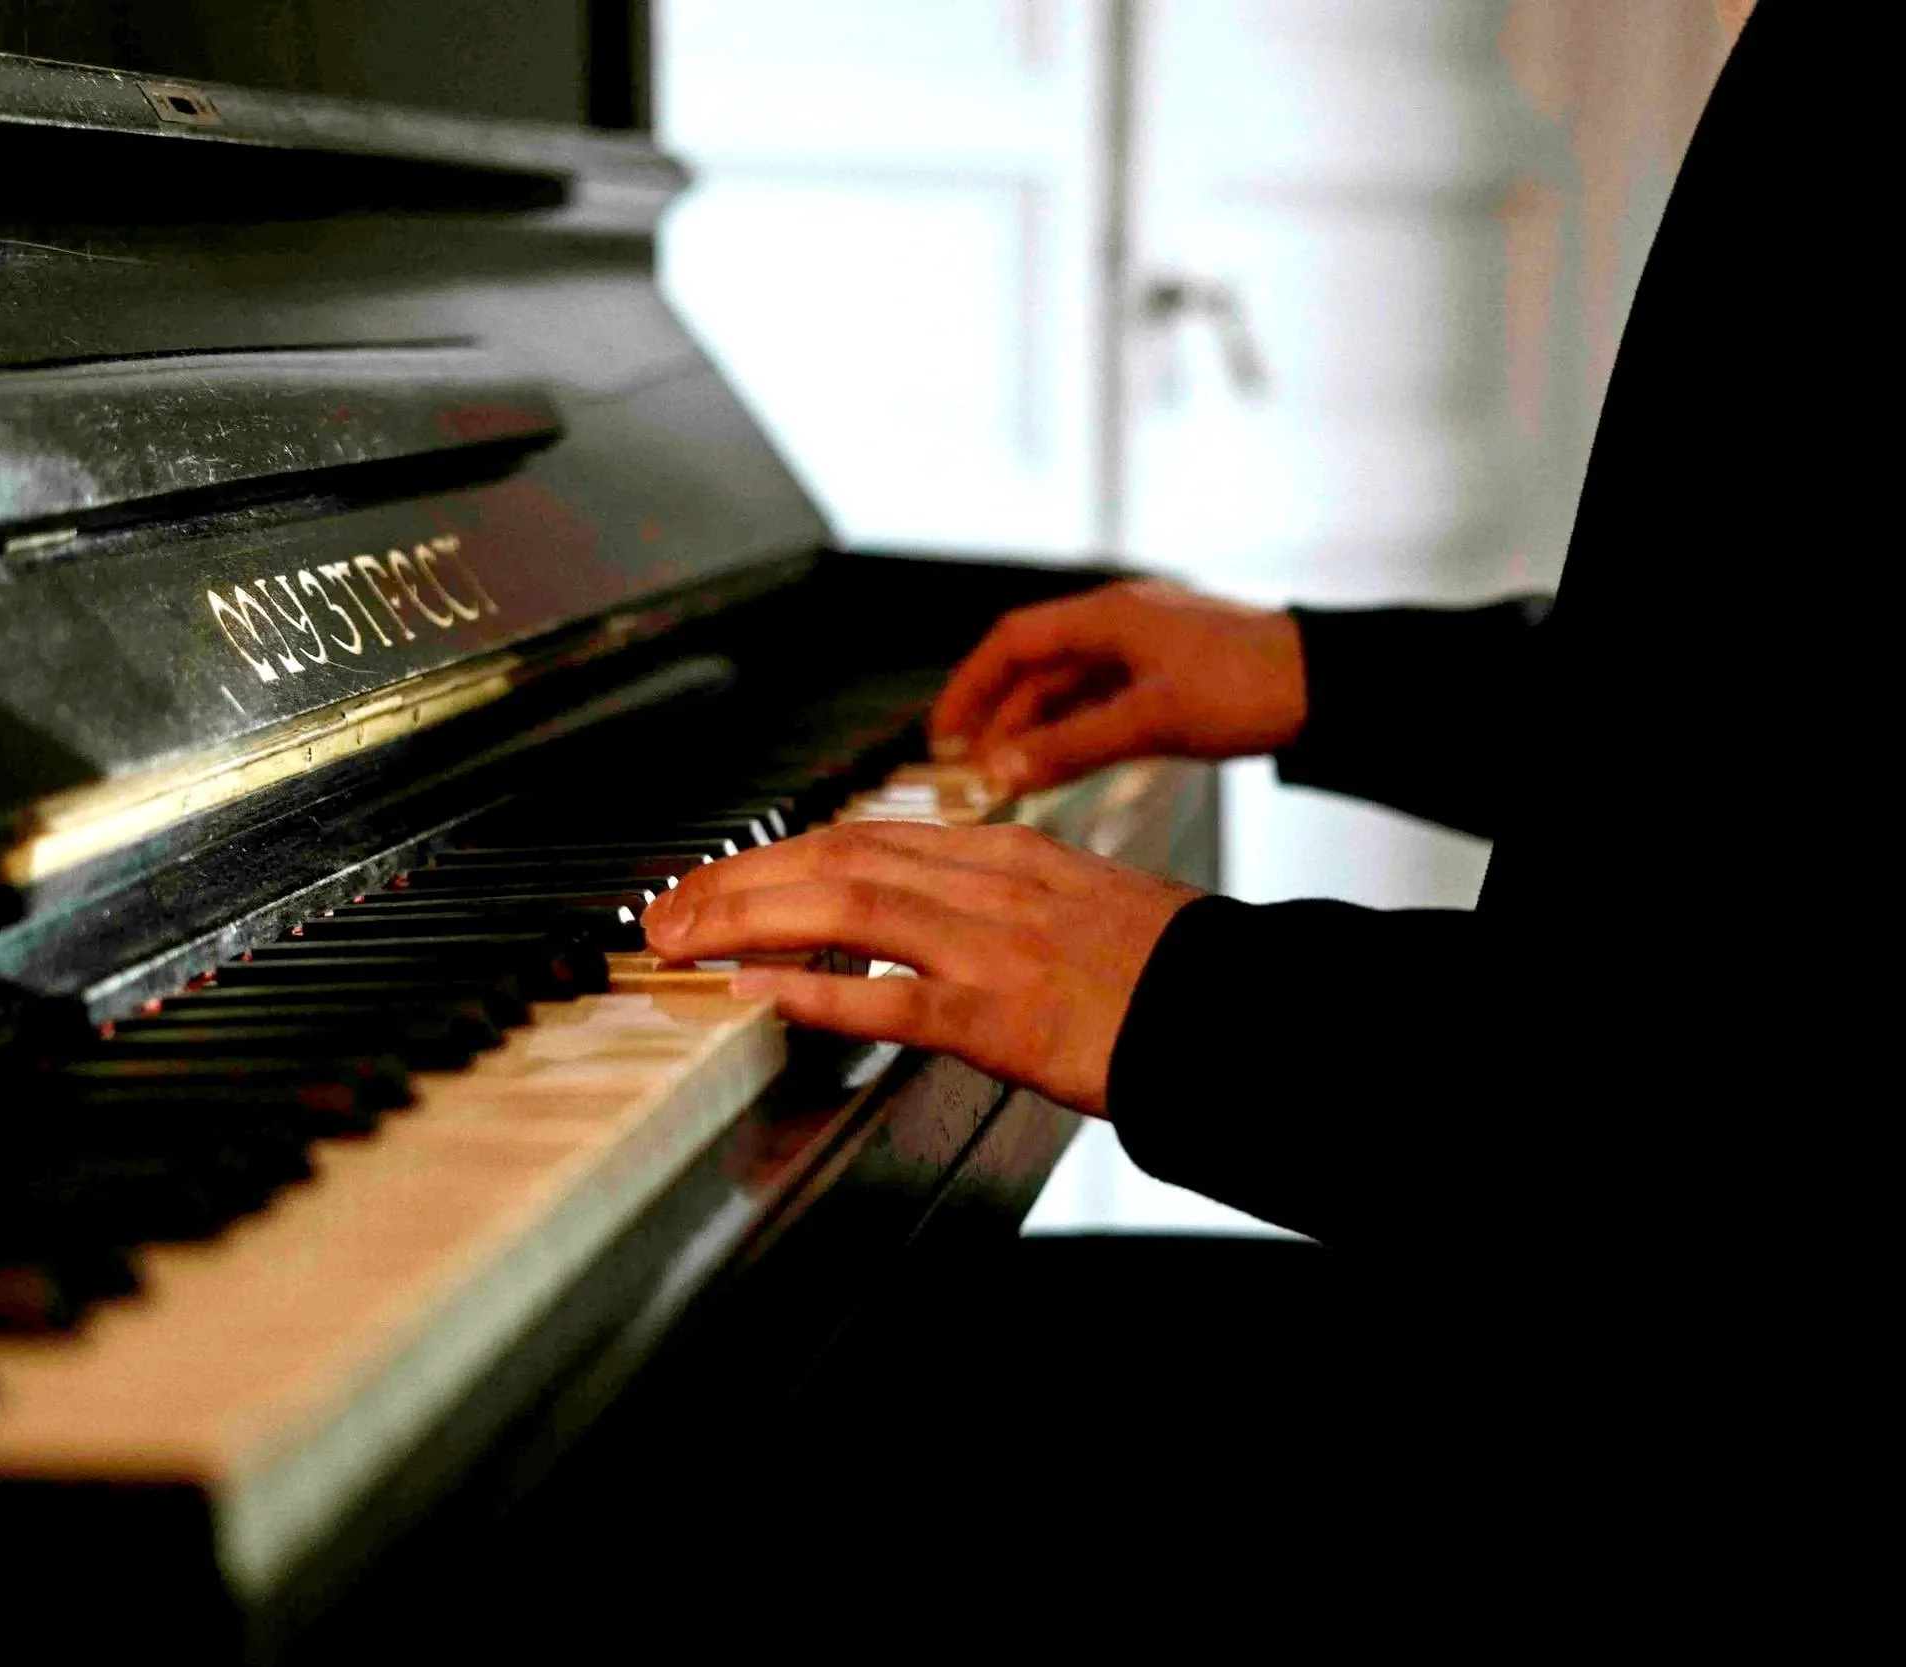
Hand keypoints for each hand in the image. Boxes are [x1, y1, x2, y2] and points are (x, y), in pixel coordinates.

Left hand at [639, 821, 1199, 1113]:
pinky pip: (894, 995)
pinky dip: (818, 990)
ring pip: (848, 908)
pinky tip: (760, 993)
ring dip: (748, 921)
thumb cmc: (1166, 971)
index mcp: (1007, 852)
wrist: (1242, 1012)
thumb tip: (921, 917)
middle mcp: (992, 883)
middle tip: (663, 913)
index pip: (864, 836)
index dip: (774, 856)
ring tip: (682, 943)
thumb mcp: (1080, 901)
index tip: (715, 879)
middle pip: (836, 857)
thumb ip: (999, 897)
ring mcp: (997, 946)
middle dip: (735, 880)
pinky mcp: (1007, 1016)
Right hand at [928, 580, 1307, 797]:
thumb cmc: (1248, 688)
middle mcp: (1121, 621)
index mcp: (1110, 614)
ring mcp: (1146, 647)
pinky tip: (1062, 764)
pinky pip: (1104, 699)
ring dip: (1037, 728)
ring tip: (1007, 775)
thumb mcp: (1150, 722)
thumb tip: (997, 770)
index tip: (940, 733)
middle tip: (969, 767)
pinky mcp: (1170, 675)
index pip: (1014, 641)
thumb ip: (1070, 748)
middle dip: (1000, 715)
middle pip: (1038, 665)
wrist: (1330, 685)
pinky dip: (1076, 730)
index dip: (970, 685)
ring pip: (1071, 687)